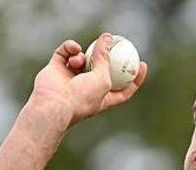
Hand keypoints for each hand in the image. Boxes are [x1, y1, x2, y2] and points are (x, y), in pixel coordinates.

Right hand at [27, 33, 148, 127]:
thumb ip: (106, 58)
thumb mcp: (102, 78)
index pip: (124, 89)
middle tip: (114, 41)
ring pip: (83, 58)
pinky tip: (73, 49)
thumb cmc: (81, 98)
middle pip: (102, 69)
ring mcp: (71, 78)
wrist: (53, 105)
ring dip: (84, 55)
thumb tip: (107, 37)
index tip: (142, 64)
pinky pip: (66, 52)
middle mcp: (87, 89)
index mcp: (103, 98)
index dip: (135, 78)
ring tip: (80, 60)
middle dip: (107, 56)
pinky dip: (70, 48)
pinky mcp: (57, 69)